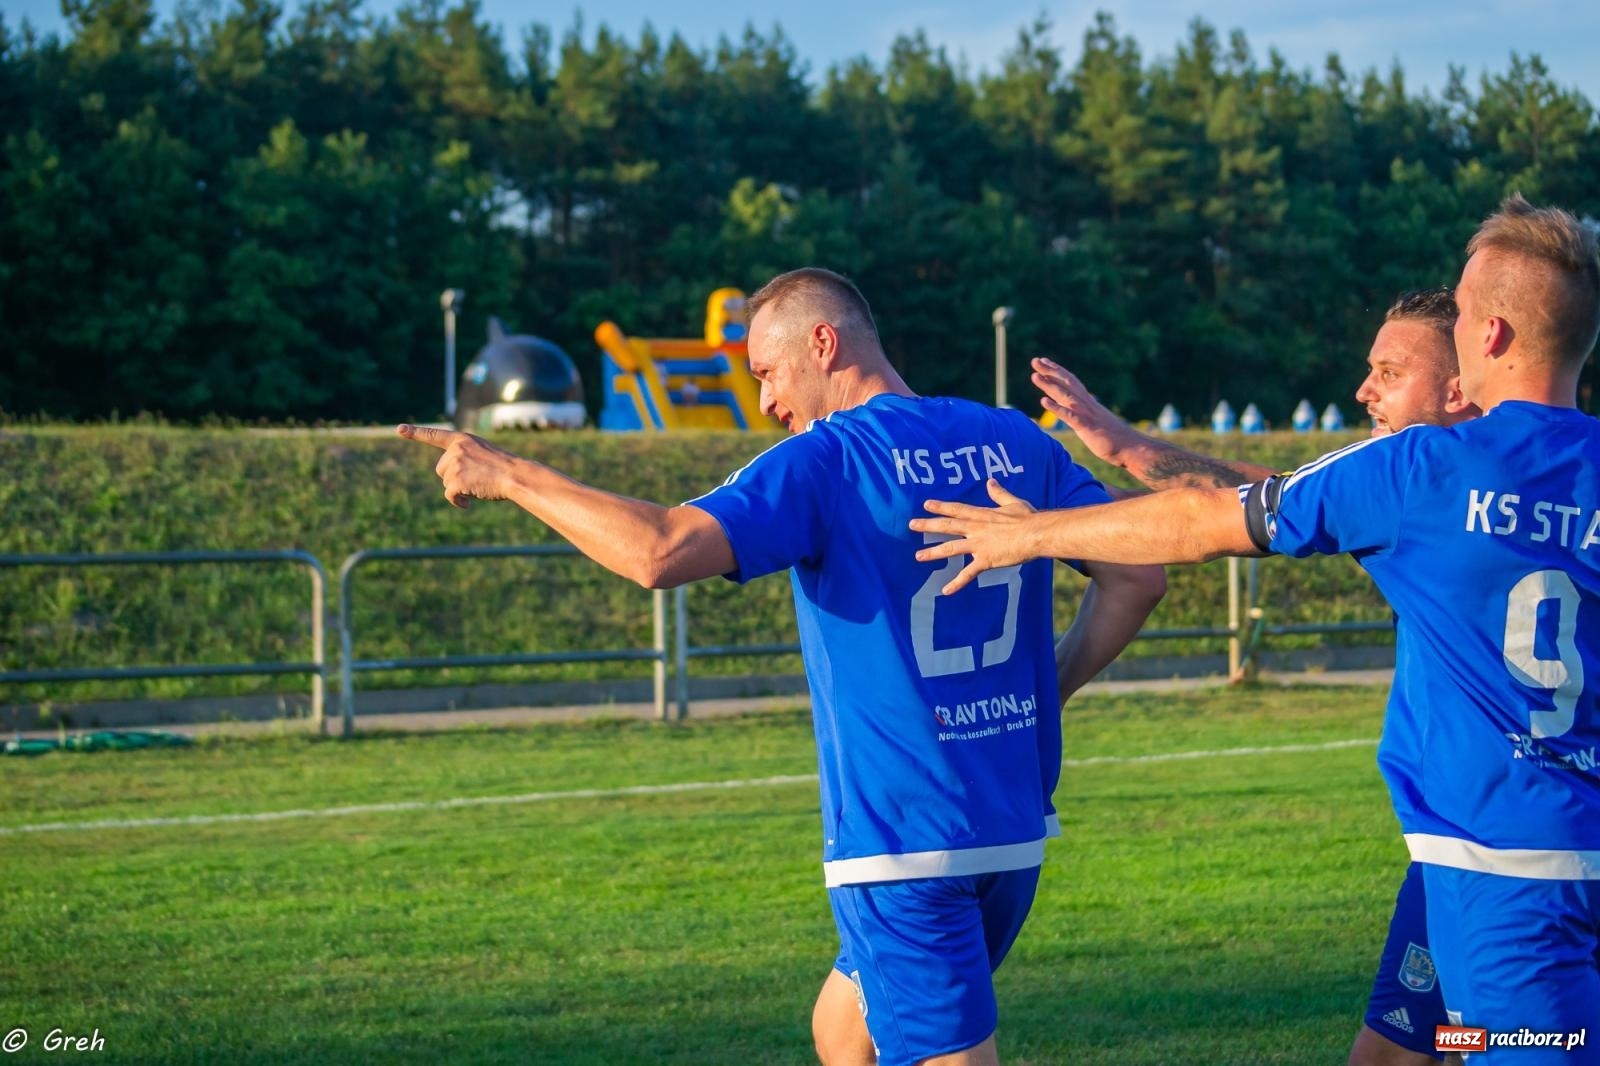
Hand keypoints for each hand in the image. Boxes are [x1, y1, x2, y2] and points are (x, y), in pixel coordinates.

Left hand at [397, 424, 519, 508]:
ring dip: (459, 488)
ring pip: (446, 482)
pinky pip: (450, 495)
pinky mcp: (456, 481)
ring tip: (478, 486)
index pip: (434, 435)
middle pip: (441, 469)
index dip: (416, 433)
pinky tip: (469, 503)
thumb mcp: (484, 452)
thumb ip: (465, 456)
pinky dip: (458, 501)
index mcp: (462, 439)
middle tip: (474, 478)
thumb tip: (451, 478)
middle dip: (453, 477)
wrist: (515, 475)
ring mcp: (455, 464)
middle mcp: (456, 450)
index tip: (399, 429)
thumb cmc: (505, 467)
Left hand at [909, 478, 1040, 594]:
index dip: (941, 506)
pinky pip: (968, 573)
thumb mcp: (1012, 502)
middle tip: (912, 525)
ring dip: (933, 552)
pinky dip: (957, 583)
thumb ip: (999, 493)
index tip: (926, 504)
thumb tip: (990, 481)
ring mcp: (979, 545)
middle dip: (928, 525)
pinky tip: (945, 591)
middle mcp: (976, 529)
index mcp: (982, 515)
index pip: (957, 509)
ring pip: (951, 548)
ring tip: (918, 556)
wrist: (1036, 534)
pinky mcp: (986, 560)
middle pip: (947, 526)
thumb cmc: (1028, 518)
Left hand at [1032, 357, 1138, 462]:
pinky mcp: (1087, 427)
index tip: (1045, 362)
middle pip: (1067, 383)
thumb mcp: (1094, 423)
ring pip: (1066, 396)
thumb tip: (1072, 411)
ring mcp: (1087, 414)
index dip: (1058, 372)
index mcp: (1088, 403)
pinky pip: (1069, 416)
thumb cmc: (1113, 439)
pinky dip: (1056, 408)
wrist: (1131, 448)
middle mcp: (1087, 404)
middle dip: (1050, 371)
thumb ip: (1083, 415)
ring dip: (1049, 385)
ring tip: (1034, 376)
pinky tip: (1044, 401)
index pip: (1071, 383)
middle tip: (1035, 360)